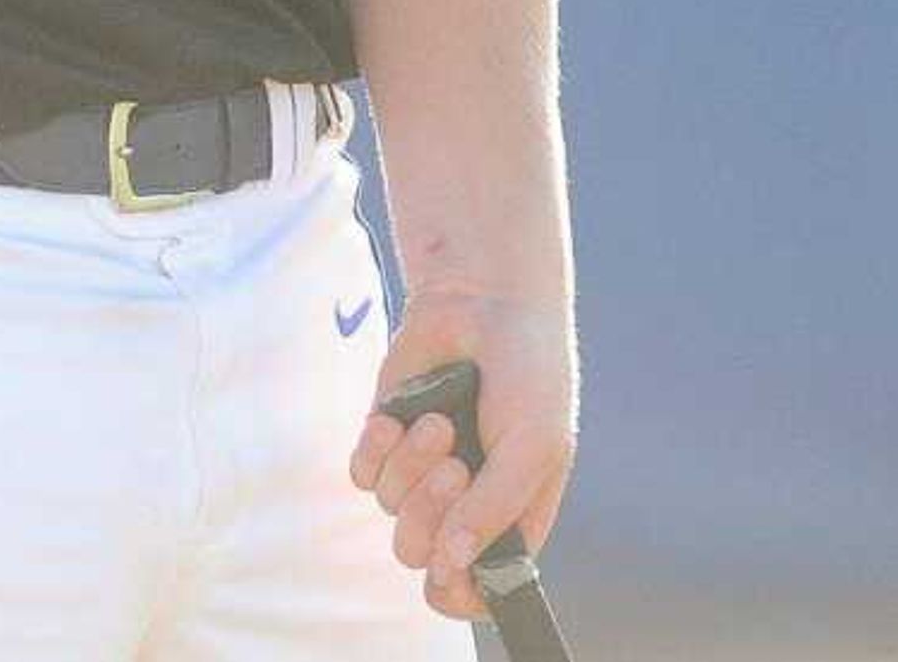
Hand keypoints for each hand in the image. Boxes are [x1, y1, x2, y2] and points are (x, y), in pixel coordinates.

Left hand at [348, 287, 575, 619]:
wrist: (481, 304)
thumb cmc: (527, 374)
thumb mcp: (535, 444)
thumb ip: (498, 507)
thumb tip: (456, 564)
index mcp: (510, 518)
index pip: (477, 588)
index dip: (459, 593)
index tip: (448, 571)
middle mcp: (463, 504)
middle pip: (421, 552)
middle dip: (431, 514)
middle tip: (456, 464)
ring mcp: (420, 472)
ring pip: (390, 509)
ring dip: (411, 467)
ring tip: (438, 422)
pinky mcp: (385, 439)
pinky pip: (362, 473)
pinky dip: (377, 448)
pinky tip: (396, 417)